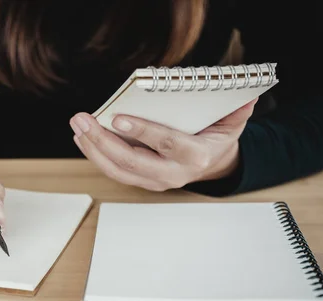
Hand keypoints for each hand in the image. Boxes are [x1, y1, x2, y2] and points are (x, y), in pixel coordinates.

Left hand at [69, 99, 256, 190]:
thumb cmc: (215, 140)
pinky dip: (96, 155)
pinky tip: (83, 138)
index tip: (117, 119)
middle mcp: (172, 173)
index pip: (164, 144)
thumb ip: (235, 111)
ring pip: (117, 170)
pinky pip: (115, 171)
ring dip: (92, 149)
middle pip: (131, 161)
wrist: (212, 166)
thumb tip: (245, 96)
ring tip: (78, 126)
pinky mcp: (142, 182)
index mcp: (193, 156)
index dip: (141, 132)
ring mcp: (154, 181)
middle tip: (82, 120)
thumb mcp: (231, 124)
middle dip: (102, 141)